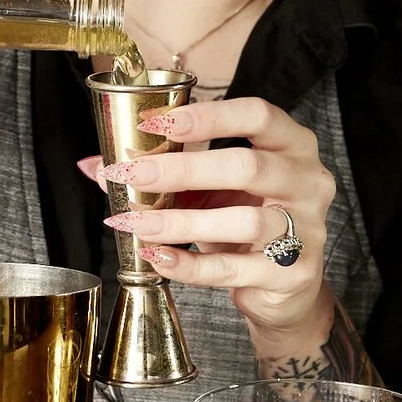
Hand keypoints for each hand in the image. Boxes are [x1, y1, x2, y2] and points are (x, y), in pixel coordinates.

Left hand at [83, 96, 336, 349]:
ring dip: (179, 222)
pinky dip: (190, 264)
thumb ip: (162, 172)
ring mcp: (306, 229)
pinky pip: (234, 268)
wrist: (285, 286)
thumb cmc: (245, 221)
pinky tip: (158, 257)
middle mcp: (307, 181)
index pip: (258, 115)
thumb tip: (94, 165)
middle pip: (247, 166)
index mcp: (291, 145)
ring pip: (242, 221)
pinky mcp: (293, 274)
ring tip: (134, 224)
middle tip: (133, 174)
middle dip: (182, 169)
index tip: (155, 124)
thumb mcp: (208, 189)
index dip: (207, 116)